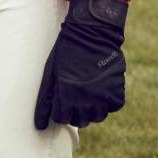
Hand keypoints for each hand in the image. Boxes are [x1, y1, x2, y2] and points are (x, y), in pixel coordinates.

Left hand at [34, 0, 127, 129]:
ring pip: (99, 116)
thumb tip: (40, 125)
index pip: (62, 119)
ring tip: (90, 94)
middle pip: (81, 121)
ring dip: (94, 108)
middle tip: (76, 96)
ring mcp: (103, 97)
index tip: (63, 100)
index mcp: (66, 98)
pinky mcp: (117, 89)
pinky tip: (103, 89)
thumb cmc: (67, 51)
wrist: (92, 32)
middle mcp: (85, 101)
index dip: (61, 110)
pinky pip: (115, 105)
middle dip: (77, 111)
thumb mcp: (51, 74)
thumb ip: (46, 100)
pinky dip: (110, 100)